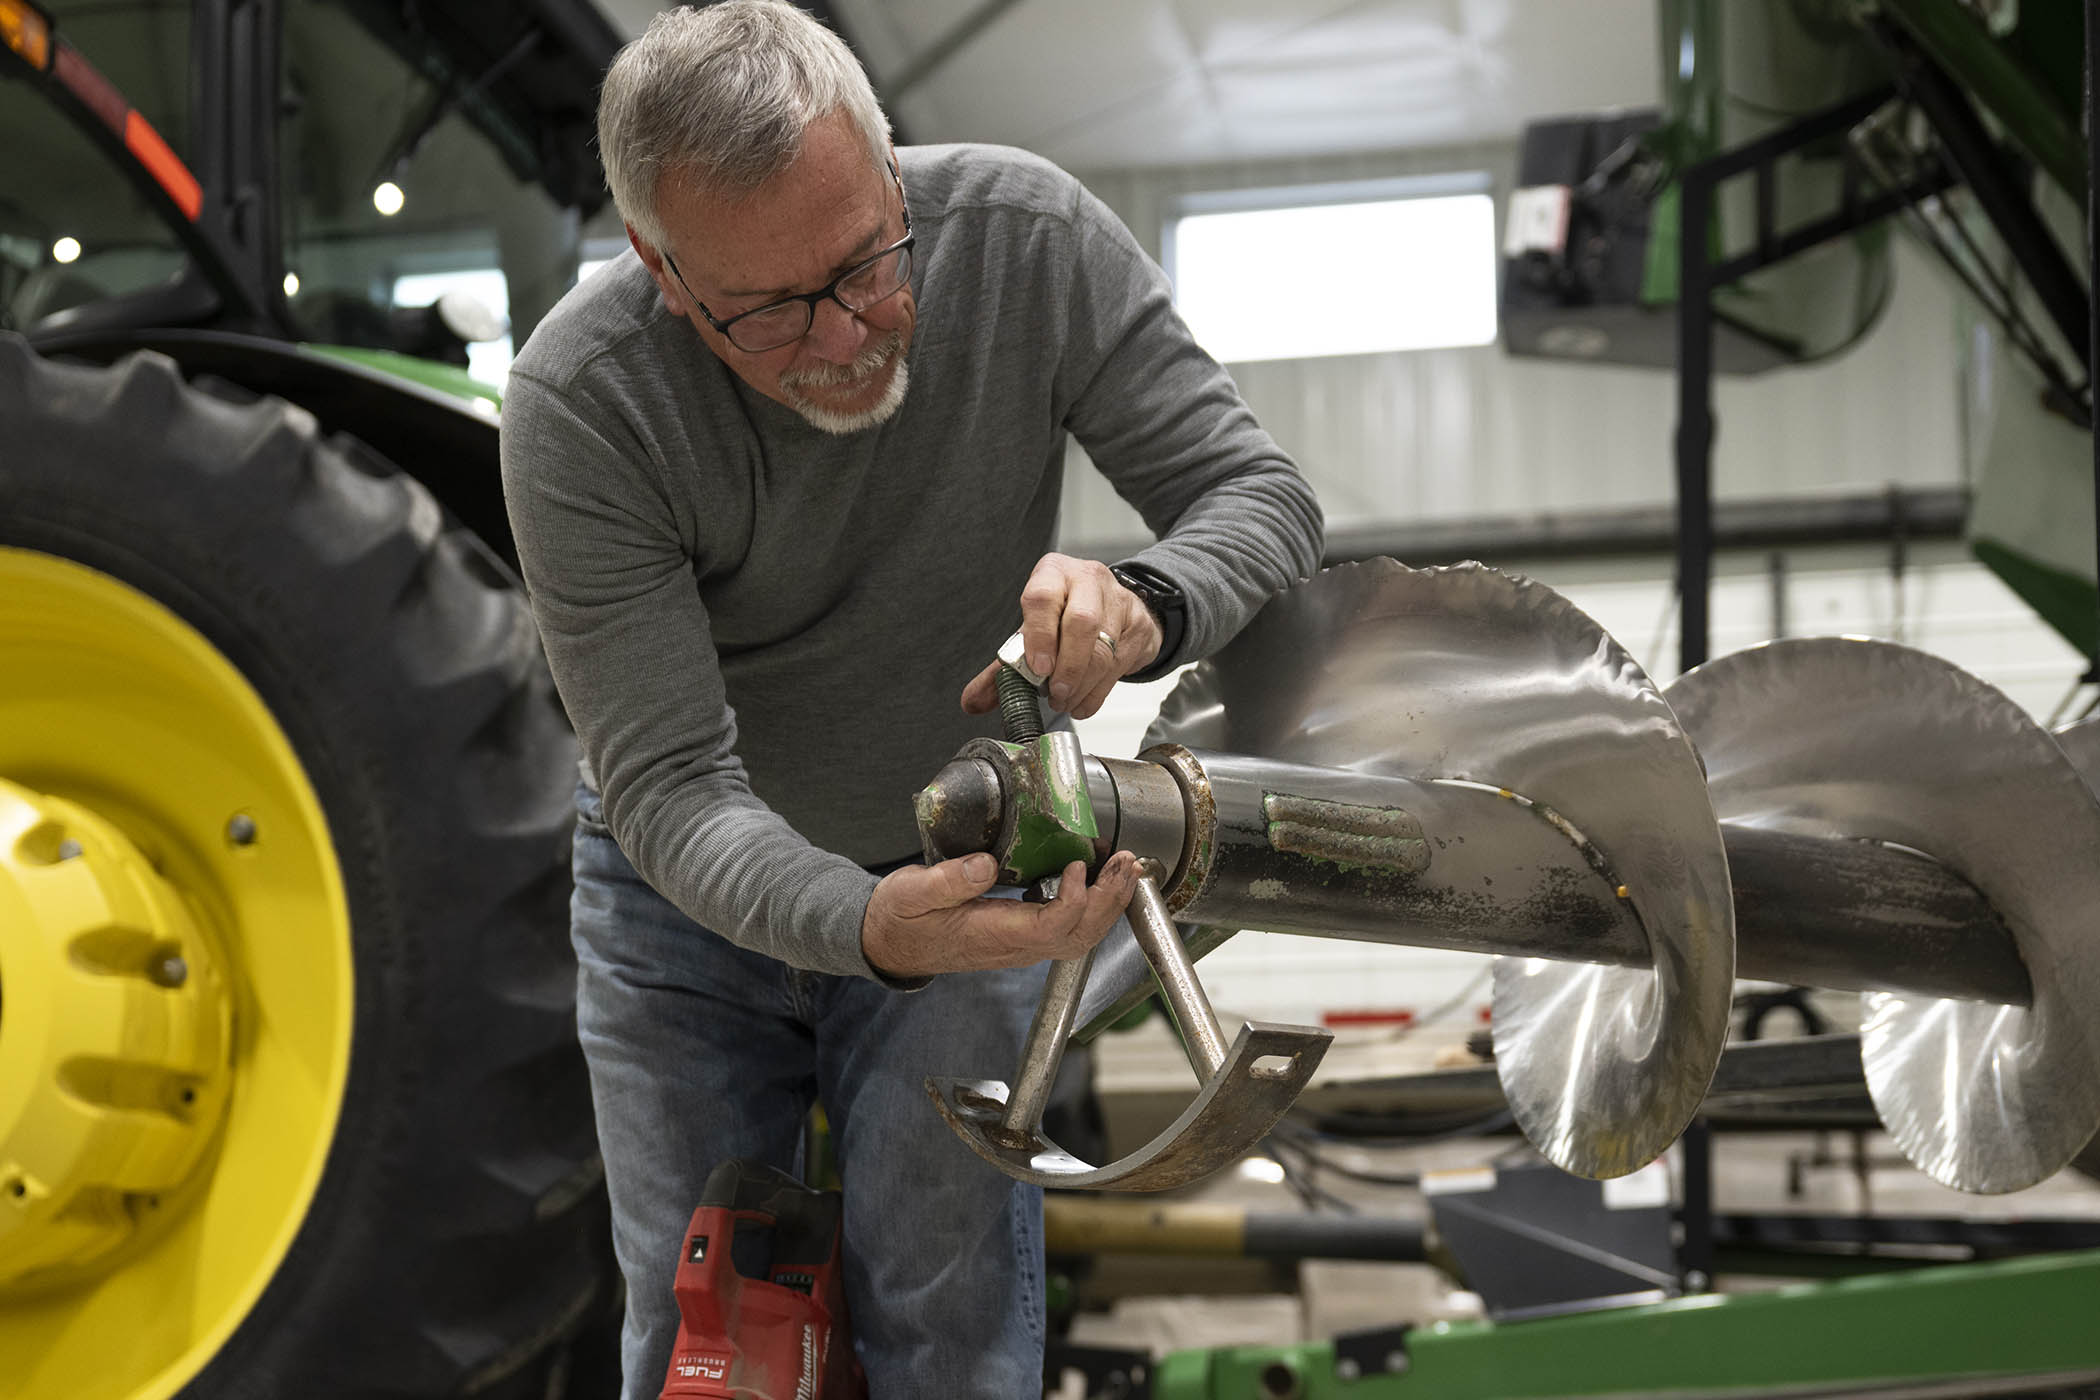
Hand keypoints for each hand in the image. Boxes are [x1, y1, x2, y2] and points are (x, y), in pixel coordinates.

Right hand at [861, 850, 1140, 977]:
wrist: (891, 944)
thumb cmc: (902, 917)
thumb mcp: (911, 892)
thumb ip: (947, 881)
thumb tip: (985, 866)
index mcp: (991, 936)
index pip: (1047, 928)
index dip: (1071, 900)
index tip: (1077, 866)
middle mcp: (1015, 946)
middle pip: (1078, 934)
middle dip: (1108, 900)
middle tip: (1127, 863)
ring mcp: (1023, 944)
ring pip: (1081, 934)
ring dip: (1109, 902)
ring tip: (1126, 868)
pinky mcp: (1025, 935)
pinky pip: (1071, 927)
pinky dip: (1094, 903)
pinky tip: (1101, 877)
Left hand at [960, 554, 1162, 718]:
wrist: (1115, 606)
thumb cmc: (1065, 614)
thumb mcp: (1033, 630)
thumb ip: (1003, 667)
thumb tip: (972, 700)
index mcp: (1052, 573)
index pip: (1043, 597)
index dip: (1040, 635)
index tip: (1038, 667)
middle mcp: (1087, 580)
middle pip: (1082, 622)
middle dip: (1067, 666)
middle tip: (1054, 693)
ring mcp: (1117, 601)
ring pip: (1104, 648)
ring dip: (1081, 684)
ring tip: (1064, 702)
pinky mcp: (1138, 625)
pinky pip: (1119, 665)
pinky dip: (1097, 692)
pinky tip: (1081, 702)